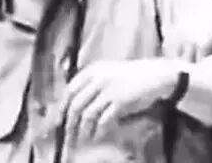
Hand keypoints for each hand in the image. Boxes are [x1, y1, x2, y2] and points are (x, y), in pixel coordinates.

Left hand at [58, 59, 178, 148]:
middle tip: (68, 139)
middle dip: (69, 125)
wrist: (154, 75)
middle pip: (76, 105)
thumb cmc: (129, 77)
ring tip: (83, 141)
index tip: (58, 123)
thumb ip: (91, 85)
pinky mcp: (120, 100)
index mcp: (92, 71)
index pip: (69, 91)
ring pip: (88, 115)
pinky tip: (98, 137)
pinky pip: (104, 120)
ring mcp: (108, 89)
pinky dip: (99, 131)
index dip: (61, 109)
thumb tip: (72, 107)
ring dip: (83, 131)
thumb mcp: (107, 74)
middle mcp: (98, 78)